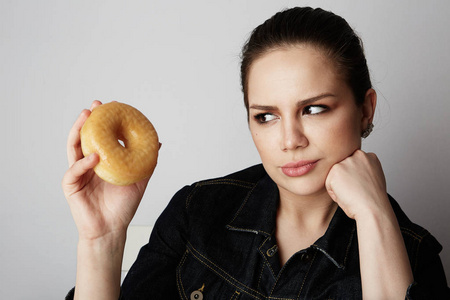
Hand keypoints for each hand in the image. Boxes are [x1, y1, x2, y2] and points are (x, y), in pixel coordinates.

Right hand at [62, 100, 149, 240]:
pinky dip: (83, 163)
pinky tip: (94, 156)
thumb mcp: (138, 180)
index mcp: (101, 161)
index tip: (111, 106)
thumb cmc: (123, 206)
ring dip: (78, 131)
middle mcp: (87, 163)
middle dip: (87, 119)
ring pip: (73, 147)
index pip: (100, 136)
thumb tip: (158, 143)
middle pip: (84, 137)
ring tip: (87, 117)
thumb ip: (146, 162)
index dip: (104, 121)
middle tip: (95, 105)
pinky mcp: (71, 186)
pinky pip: (74, 171)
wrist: (112, 228)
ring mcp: (78, 173)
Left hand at [325, 150, 388, 219]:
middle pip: (343, 168)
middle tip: (356, 191)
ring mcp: (346, 161)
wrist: (373, 209)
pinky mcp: (336, 170)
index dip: (355, 178)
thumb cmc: (372, 200)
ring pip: (335, 175)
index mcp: (370, 157)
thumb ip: (363, 170)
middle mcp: (358, 155)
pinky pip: (329, 183)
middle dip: (346, 180)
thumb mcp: (372, 179)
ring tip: (352, 193)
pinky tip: (346, 196)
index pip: (353, 165)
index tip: (361, 186)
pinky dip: (334, 193)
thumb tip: (352, 172)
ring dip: (339, 186)